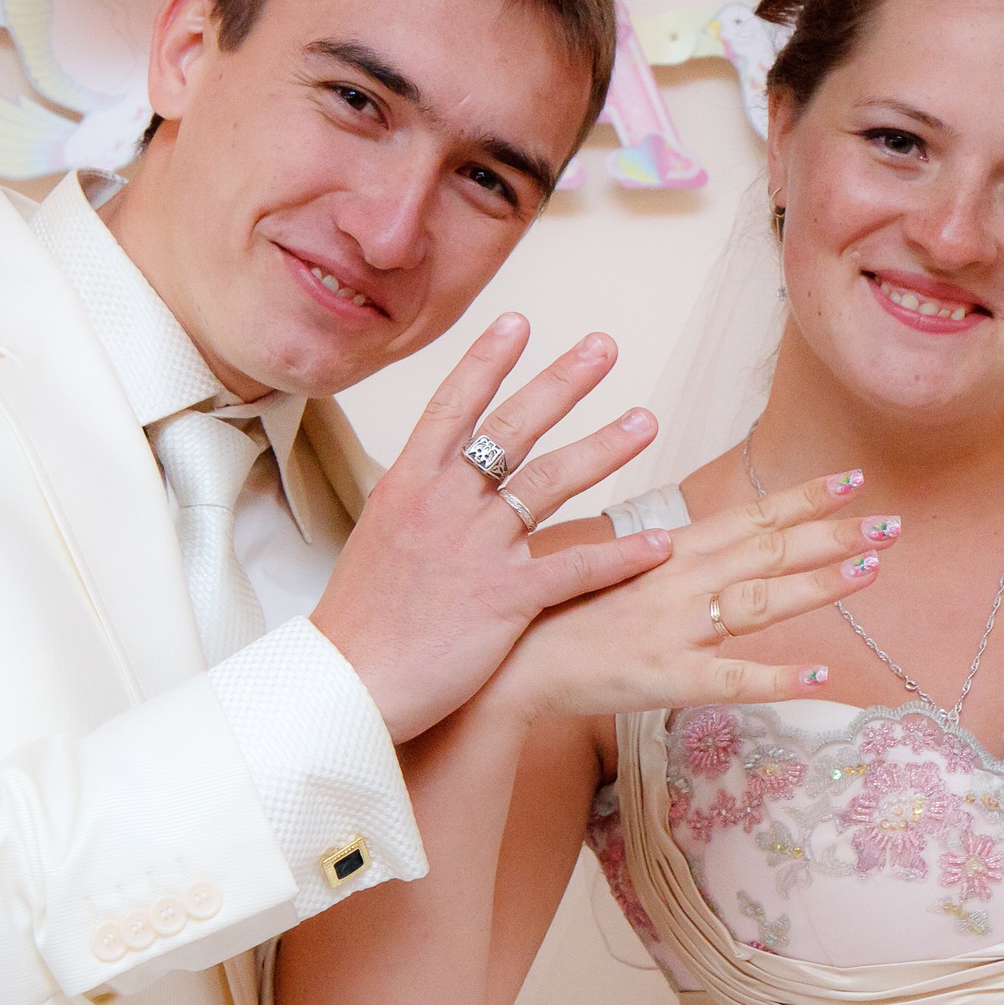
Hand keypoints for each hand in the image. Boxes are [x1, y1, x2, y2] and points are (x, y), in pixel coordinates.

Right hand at [314, 314, 668, 743]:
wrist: (345, 684)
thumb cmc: (358, 624)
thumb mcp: (378, 543)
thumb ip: (416, 508)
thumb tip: (435, 486)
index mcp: (408, 485)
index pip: (453, 405)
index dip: (488, 360)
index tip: (519, 320)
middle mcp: (444, 503)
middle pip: (514, 427)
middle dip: (564, 382)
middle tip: (606, 345)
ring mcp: (477, 547)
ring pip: (552, 481)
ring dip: (605, 447)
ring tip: (647, 420)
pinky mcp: (505, 599)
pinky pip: (575, 566)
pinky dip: (620, 553)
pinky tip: (658, 541)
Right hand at [492, 470, 894, 720]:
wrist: (508, 661)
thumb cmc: (557, 613)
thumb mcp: (615, 568)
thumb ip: (666, 559)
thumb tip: (710, 548)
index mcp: (669, 551)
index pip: (749, 516)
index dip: (804, 498)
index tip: (853, 479)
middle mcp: (679, 581)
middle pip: (769, 550)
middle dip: (834, 532)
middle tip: (891, 522)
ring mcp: (675, 629)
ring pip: (761, 601)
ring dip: (820, 583)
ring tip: (871, 569)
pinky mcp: (665, 678)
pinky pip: (732, 679)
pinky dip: (778, 677)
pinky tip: (820, 675)